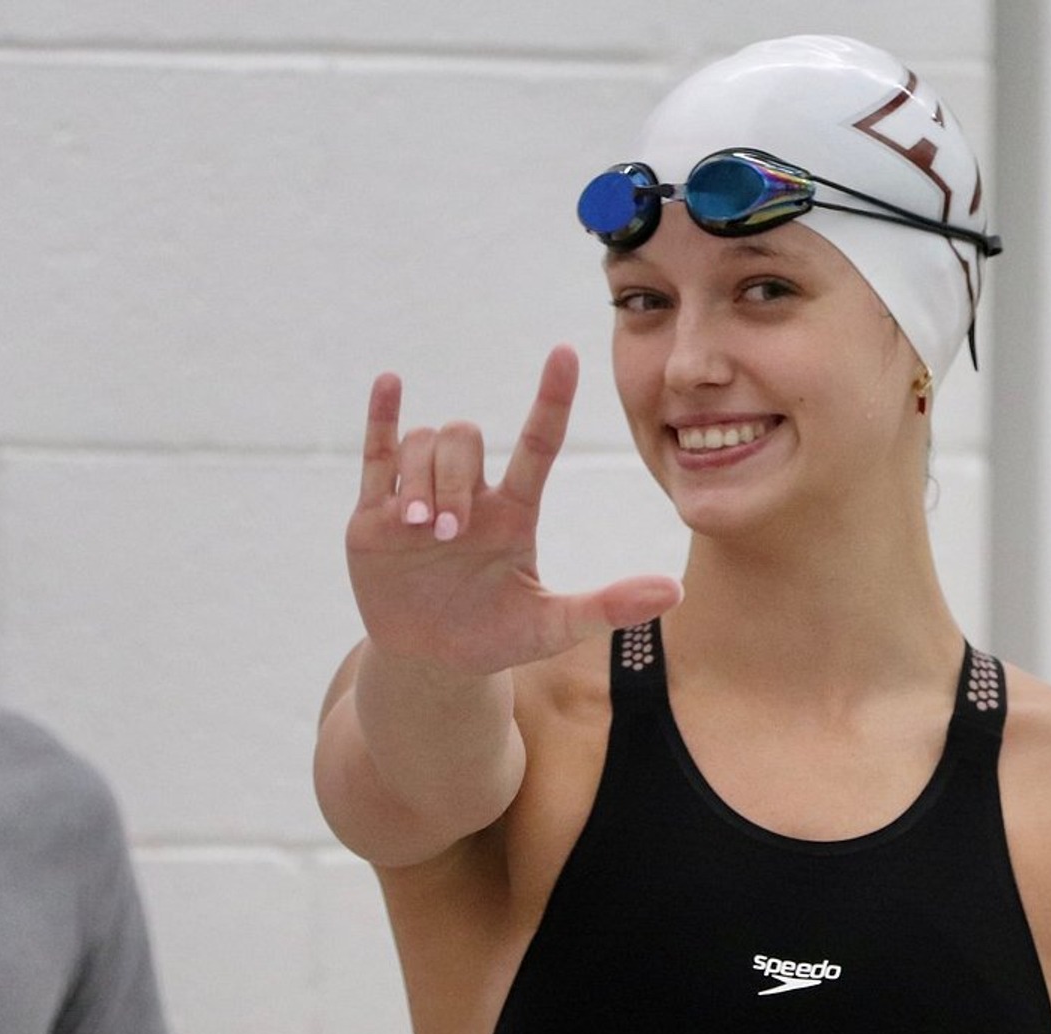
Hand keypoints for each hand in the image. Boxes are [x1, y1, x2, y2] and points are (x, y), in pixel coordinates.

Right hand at [345, 345, 681, 676]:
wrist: (432, 663)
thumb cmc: (496, 637)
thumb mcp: (553, 627)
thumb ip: (607, 606)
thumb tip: (676, 592)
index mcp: (514, 513)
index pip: (538, 442)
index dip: (552, 398)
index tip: (565, 353)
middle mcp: (470, 495)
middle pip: (464, 439)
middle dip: (455, 477)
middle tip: (451, 531)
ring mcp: (420, 500)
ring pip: (421, 444)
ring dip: (422, 477)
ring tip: (420, 527)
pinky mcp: (374, 516)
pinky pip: (378, 452)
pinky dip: (382, 417)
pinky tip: (390, 383)